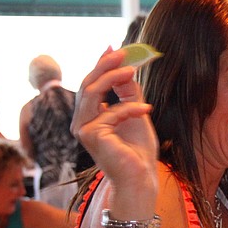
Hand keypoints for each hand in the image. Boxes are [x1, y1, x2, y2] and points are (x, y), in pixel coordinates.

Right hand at [72, 48, 158, 199]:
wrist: (140, 178)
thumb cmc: (138, 151)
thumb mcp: (135, 113)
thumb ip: (128, 92)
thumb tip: (126, 67)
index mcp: (89, 117)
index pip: (91, 85)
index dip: (101, 65)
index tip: (115, 49)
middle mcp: (81, 123)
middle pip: (87, 85)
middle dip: (104, 65)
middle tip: (122, 53)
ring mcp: (83, 130)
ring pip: (93, 93)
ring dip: (113, 78)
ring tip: (132, 71)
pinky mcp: (91, 136)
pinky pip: (111, 112)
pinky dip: (130, 108)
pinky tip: (146, 110)